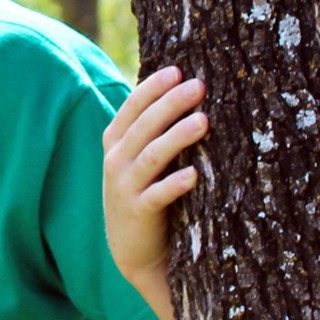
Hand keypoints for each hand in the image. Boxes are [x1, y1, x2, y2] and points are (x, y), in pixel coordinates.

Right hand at [104, 66, 208, 305]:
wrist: (133, 249)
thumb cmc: (144, 191)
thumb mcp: (138, 157)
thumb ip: (151, 128)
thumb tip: (185, 86)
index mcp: (116, 142)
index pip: (133, 108)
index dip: (153, 88)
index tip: (178, 70)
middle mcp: (116, 161)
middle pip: (145, 126)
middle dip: (171, 104)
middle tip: (198, 86)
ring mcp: (124, 188)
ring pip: (152, 156)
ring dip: (177, 137)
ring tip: (203, 121)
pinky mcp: (139, 214)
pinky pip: (157, 196)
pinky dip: (175, 184)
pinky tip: (194, 175)